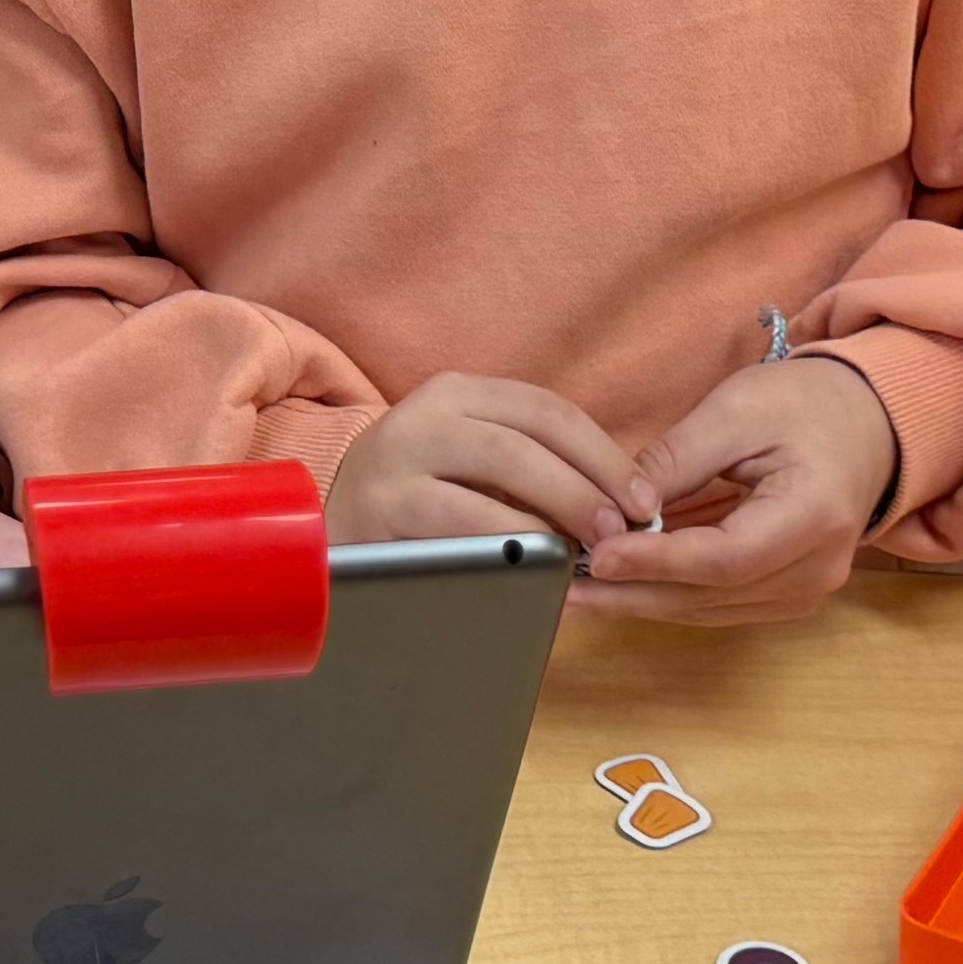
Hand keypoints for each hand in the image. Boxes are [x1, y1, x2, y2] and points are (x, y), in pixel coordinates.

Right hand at [328, 373, 651, 550]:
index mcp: (455, 394)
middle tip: (622, 531)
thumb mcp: (467, 461)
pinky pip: (458, 530)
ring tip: (586, 552)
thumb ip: (528, 463)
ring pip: (494, 479)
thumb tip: (617, 499)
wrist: (318, 534)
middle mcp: (422, 417)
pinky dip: (505, 549)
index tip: (644, 499)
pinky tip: (532, 569)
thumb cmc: (417, 503)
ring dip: (553, 519)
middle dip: (586, 487)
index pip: (545, 410)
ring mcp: (394, 463)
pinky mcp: (377, 514)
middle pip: (524, 442)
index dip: (604, 454)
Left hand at [574, 353, 894, 627]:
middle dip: (632, 594)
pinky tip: (620, 585)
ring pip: (709, 609)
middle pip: (711, 596)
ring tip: (575, 589)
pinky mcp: (787, 593)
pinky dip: (667, 595)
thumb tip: (616, 507)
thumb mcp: (737, 410)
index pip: (725, 557)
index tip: (597, 556)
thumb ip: (677, 460)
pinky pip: (718, 604)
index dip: (657, 562)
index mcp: (814, 514)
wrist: (867, 424)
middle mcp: (817, 567)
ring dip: (641, 601)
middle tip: (562, 587)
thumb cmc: (807, 406)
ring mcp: (805, 589)